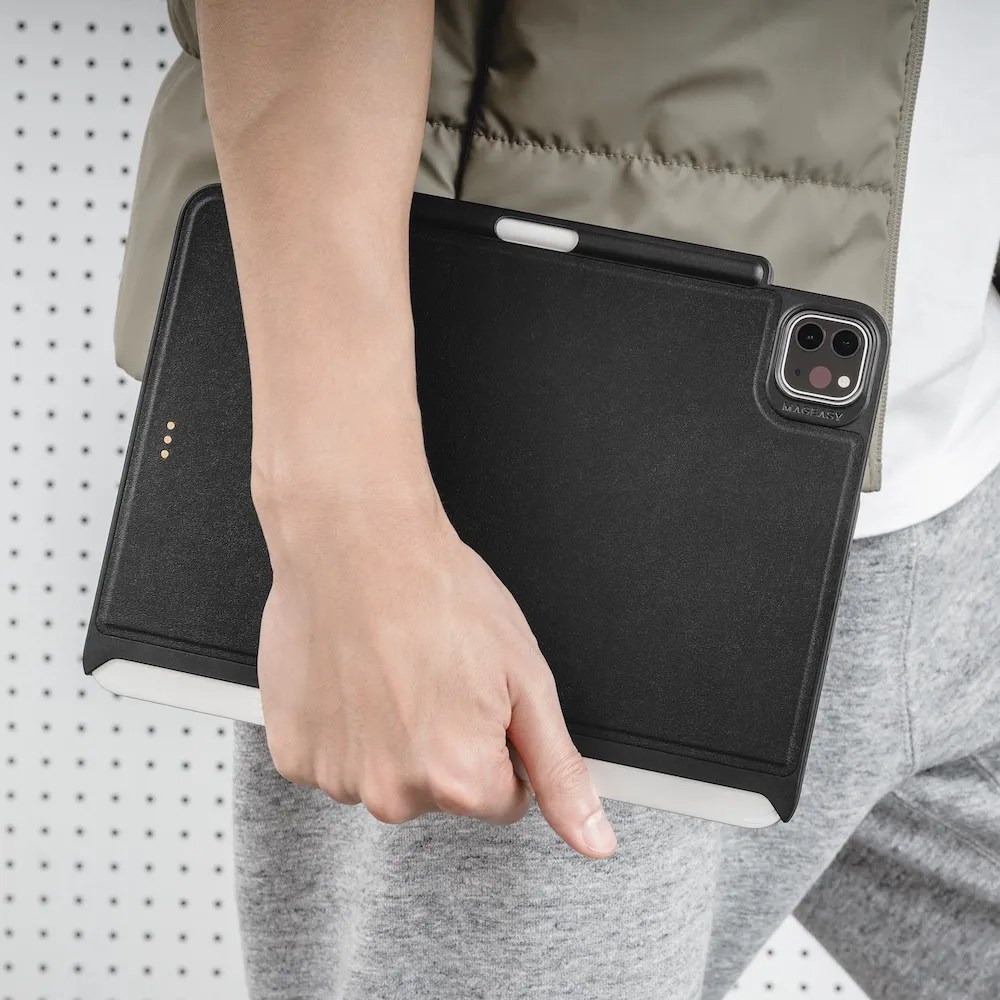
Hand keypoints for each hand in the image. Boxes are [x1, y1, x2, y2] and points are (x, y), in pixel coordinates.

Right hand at [250, 481, 617, 858]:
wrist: (356, 543)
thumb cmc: (437, 594)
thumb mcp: (527, 679)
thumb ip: (559, 771)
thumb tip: (594, 839)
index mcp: (460, 779)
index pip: (504, 798)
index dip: (499, 742)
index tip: (478, 695)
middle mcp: (393, 793)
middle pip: (440, 791)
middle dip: (445, 742)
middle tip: (433, 676)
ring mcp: (336, 776)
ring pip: (385, 773)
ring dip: (391, 734)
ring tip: (390, 669)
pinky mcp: (293, 754)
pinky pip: (335, 757)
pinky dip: (345, 727)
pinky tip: (353, 678)